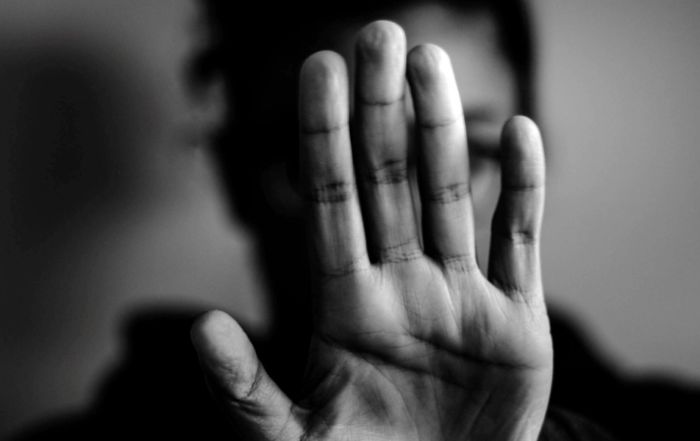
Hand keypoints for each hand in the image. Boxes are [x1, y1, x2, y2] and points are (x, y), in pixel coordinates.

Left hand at [191, 21, 550, 440]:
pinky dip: (525, 189)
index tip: (318, 70)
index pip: (332, 201)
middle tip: (379, 34)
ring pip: (451, 193)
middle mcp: (403, 285)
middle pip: (389, 179)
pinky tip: (522, 133)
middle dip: (383, 108)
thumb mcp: (292, 440)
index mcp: (347, 305)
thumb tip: (202, 327)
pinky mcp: (517, 319)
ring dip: (443, 127)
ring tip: (430, 61)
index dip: (324, 136)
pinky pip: (521, 240)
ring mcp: (462, 296)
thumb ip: (244, 389)